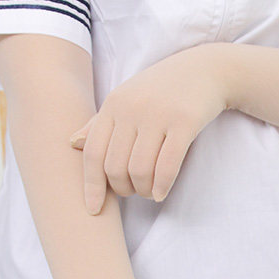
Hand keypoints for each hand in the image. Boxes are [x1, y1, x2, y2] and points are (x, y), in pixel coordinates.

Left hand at [68, 42, 228, 213]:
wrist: (206, 69)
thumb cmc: (162, 89)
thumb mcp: (126, 99)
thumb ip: (100, 123)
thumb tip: (72, 143)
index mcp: (113, 104)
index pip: (93, 153)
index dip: (91, 186)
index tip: (93, 209)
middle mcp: (132, 108)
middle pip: (115, 167)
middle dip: (123, 189)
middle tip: (134, 192)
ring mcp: (158, 114)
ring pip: (140, 170)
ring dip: (143, 190)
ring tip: (150, 191)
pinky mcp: (185, 121)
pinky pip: (167, 165)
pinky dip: (162, 186)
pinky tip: (161, 192)